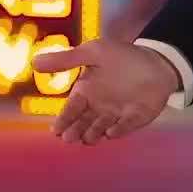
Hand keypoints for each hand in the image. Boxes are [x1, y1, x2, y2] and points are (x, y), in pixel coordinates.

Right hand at [31, 39, 177, 144]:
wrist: (157, 60)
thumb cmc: (123, 56)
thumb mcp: (93, 53)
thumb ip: (66, 60)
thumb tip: (34, 62)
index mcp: (86, 92)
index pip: (71, 109)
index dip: (63, 120)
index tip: (56, 130)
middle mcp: (98, 107)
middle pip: (83, 123)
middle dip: (75, 131)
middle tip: (69, 138)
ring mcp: (116, 114)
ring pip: (100, 129)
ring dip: (93, 134)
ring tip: (87, 138)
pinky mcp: (135, 118)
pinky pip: (124, 127)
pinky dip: (118, 131)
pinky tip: (111, 133)